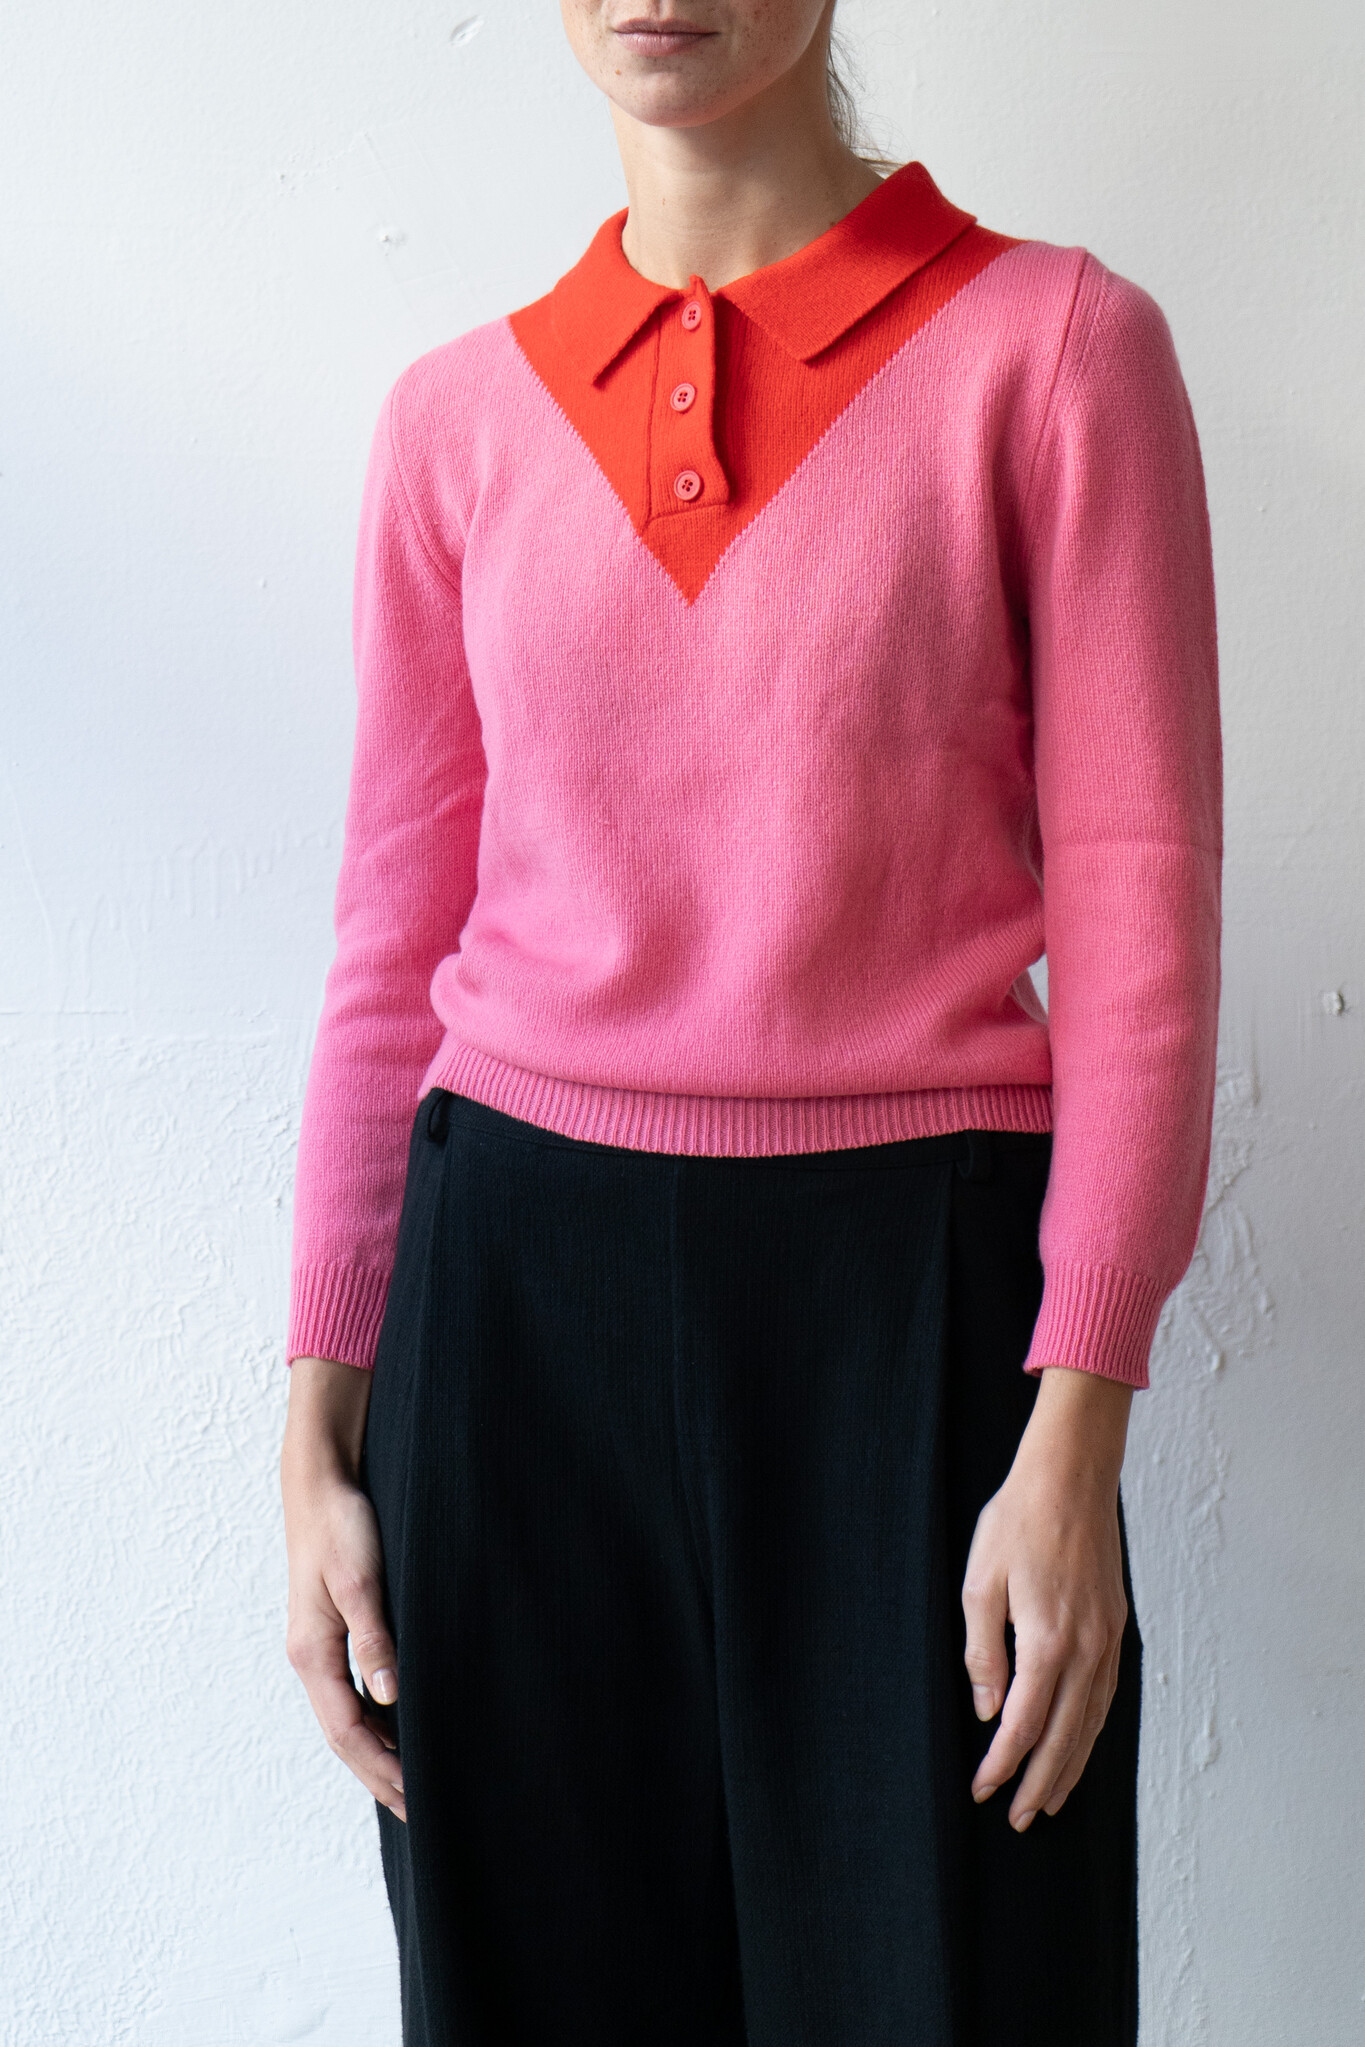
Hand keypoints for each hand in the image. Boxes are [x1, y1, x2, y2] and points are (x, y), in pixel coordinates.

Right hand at [280, 1357, 405, 1821]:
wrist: (321, 1479)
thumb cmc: (341, 1525)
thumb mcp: (359, 1580)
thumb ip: (375, 1637)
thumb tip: (391, 1696)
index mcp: (314, 1654)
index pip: (349, 1733)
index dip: (383, 1769)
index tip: (419, 1800)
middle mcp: (313, 1657)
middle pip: (347, 1736)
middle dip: (382, 1775)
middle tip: (424, 1810)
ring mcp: (322, 1645)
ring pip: (351, 1716)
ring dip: (381, 1751)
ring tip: (417, 1782)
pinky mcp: (336, 1628)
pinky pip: (355, 1690)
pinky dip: (380, 1718)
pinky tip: (405, 1723)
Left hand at [961, 1364, 1132, 1830]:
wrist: (1071, 1476)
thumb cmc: (1019, 1520)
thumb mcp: (980, 1582)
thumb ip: (983, 1651)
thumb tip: (988, 1707)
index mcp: (1047, 1641)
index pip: (1025, 1724)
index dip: (1003, 1764)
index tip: (983, 1789)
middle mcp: (1086, 1649)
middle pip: (1065, 1736)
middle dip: (1040, 1782)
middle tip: (1020, 1817)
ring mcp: (1108, 1639)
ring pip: (1092, 1721)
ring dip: (1072, 1764)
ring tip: (1051, 1797)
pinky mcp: (1116, 1626)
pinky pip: (1107, 1694)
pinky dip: (1093, 1728)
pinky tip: (1080, 1740)